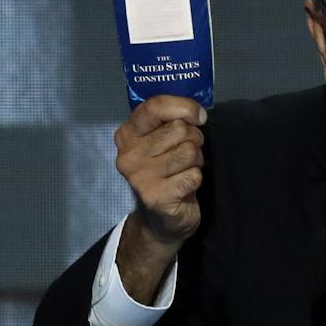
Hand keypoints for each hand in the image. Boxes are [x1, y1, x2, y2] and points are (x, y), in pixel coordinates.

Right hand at [114, 95, 207, 245]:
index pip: (155, 107)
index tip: (199, 116)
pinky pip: (193, 175)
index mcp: (127, 134)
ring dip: (196, 160)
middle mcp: (128, 155)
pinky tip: (184, 186)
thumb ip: (171, 121)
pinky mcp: (156, 197)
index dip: (184, 107)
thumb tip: (198, 114)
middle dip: (193, 139)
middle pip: (179, 129)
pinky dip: (196, 179)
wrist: (159, 218)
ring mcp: (140, 177)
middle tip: (186, 155)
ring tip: (184, 170)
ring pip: (189, 151)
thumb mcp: (160, 140)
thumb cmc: (165, 171)